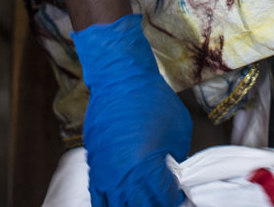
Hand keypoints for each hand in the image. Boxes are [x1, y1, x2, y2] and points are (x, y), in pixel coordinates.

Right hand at [74, 14, 190, 206]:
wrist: (119, 78)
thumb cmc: (152, 99)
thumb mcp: (179, 130)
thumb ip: (177, 158)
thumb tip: (174, 175)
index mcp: (147, 168)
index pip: (164, 201)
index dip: (175, 199)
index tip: (179, 194)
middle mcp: (124, 176)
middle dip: (155, 205)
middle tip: (163, 196)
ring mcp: (106, 173)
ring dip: (134, 205)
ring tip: (144, 198)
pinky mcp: (94, 166)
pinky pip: (99, 198)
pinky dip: (112, 203)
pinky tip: (122, 202)